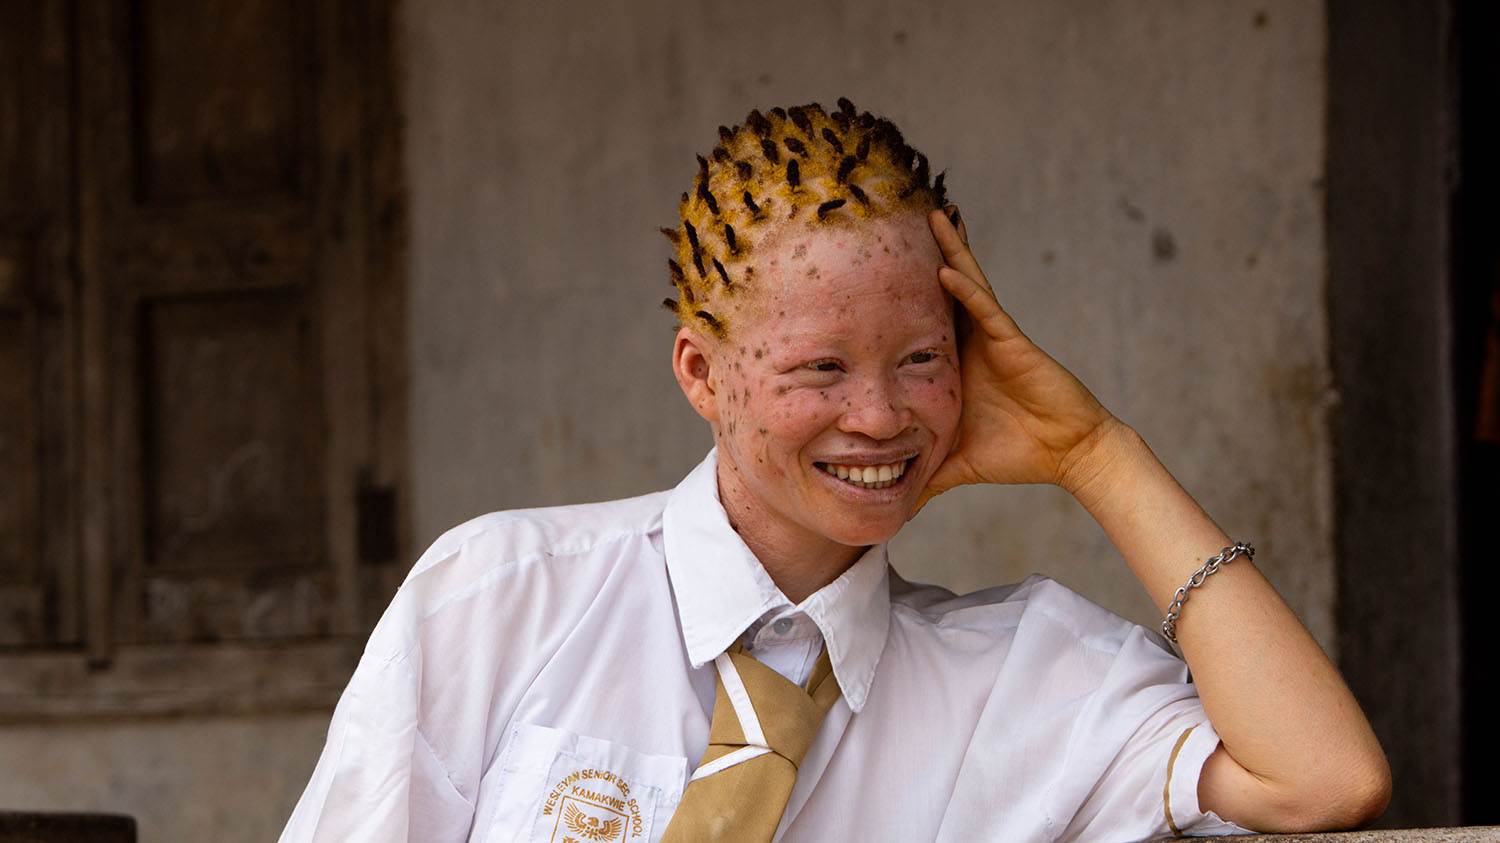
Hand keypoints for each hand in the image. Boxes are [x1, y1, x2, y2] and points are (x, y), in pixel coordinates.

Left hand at [913, 207, 1117, 514]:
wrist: (1067, 454)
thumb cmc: (1015, 452)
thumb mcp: (953, 460)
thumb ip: (921, 474)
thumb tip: (891, 506)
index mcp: (953, 362)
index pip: (918, 322)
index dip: (896, 296)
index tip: (867, 272)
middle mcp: (971, 342)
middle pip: (940, 290)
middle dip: (923, 254)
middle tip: (897, 219)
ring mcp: (993, 337)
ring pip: (965, 285)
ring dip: (948, 251)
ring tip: (930, 216)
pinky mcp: (1012, 343)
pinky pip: (986, 311)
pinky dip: (965, 291)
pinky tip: (944, 270)